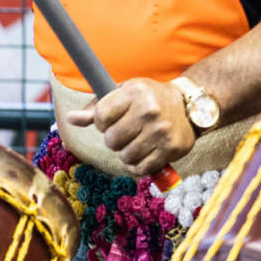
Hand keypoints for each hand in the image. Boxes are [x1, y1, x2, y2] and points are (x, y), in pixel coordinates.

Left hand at [68, 77, 194, 178]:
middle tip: (126, 132)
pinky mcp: (171, 149)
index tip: (111, 120)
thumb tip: (70, 119)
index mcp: (135, 92)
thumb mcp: (124, 93)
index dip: (101, 122)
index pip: (100, 116)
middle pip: (111, 140)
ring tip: (136, 142)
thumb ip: (96, 107)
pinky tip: (144, 153)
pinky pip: (141, 169)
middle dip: (114, 140)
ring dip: (126, 153)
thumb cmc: (149, 99)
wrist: (189, 107)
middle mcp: (149, 111)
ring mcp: (161, 131)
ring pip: (125, 157)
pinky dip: (138, 165)